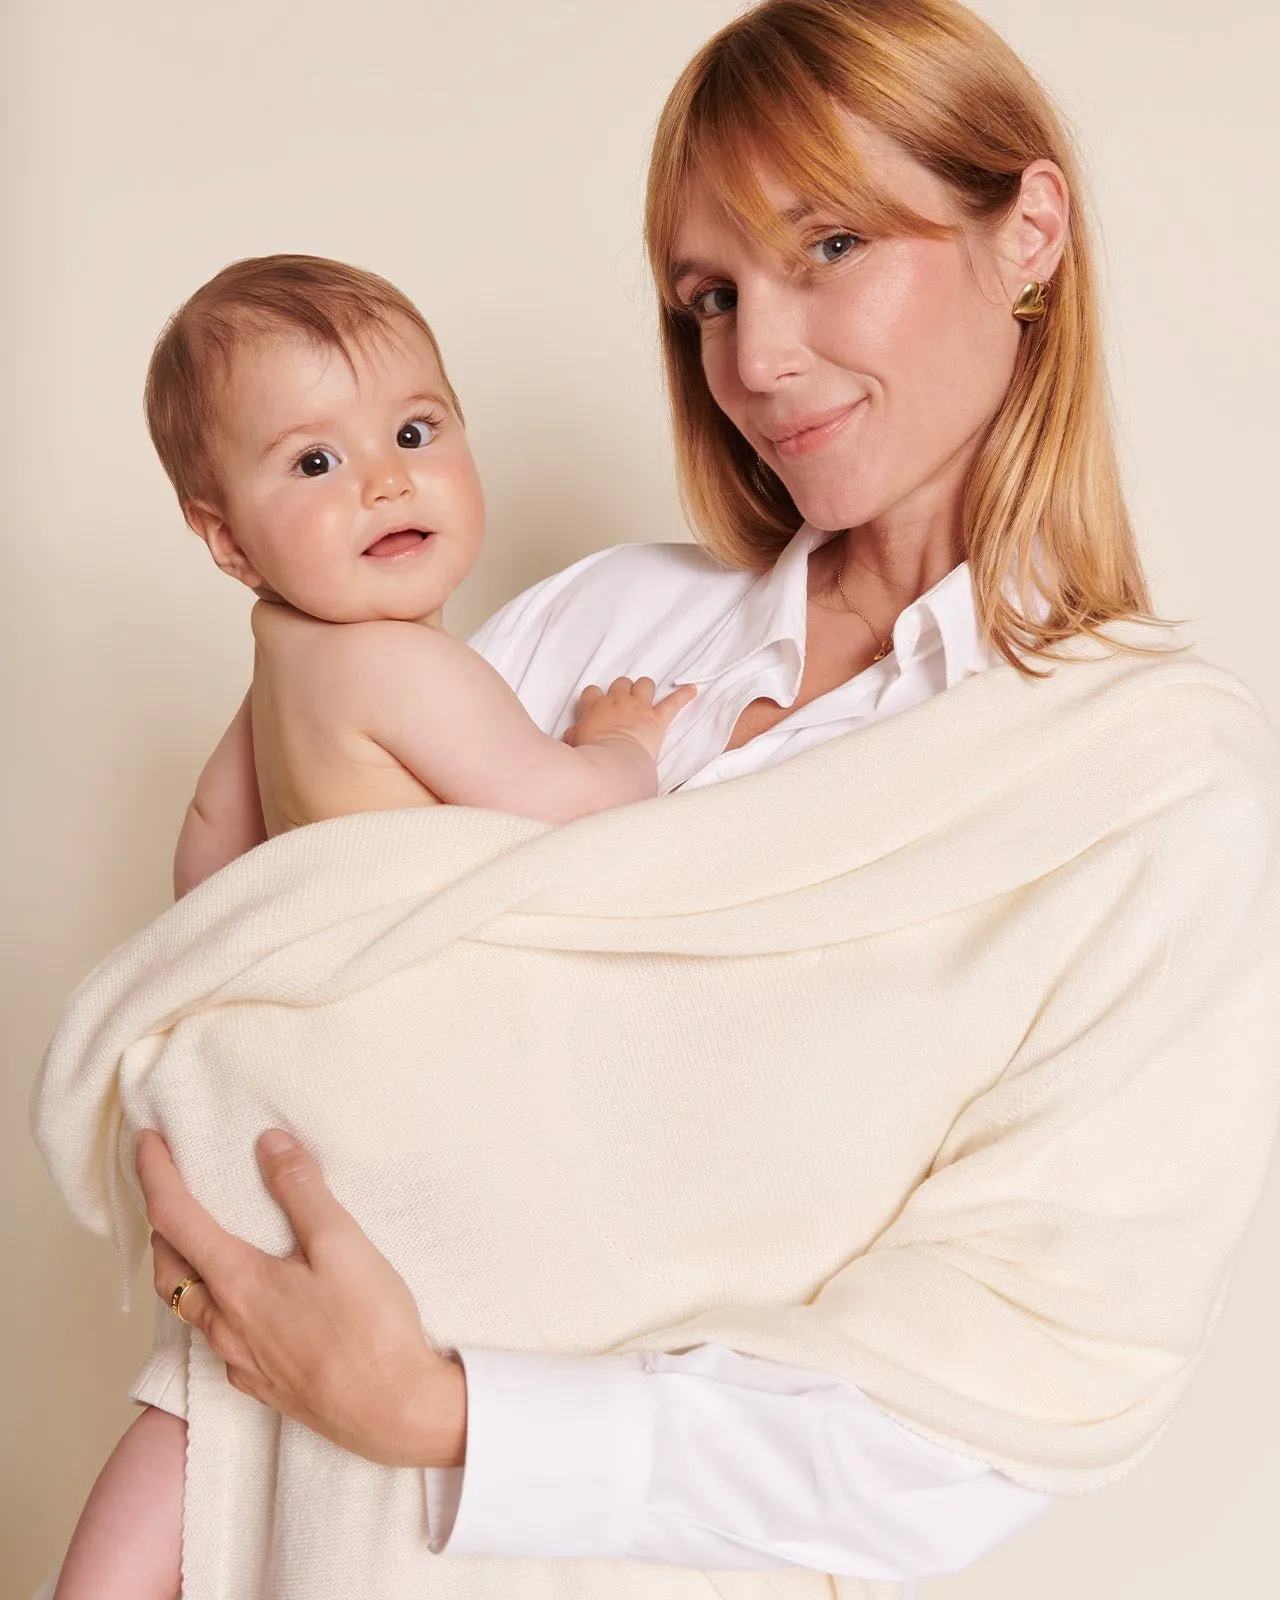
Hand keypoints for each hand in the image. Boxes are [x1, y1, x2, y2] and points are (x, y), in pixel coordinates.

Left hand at [136, 1128, 466, 1468]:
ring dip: (182, 1267)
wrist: (395, 1412)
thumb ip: (301, 1189)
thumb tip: (268, 1144)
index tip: (145, 1140)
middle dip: (160, 1225)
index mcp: (238, 1282)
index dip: (154, 1174)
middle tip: (168, 1190)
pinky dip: (214, 1305)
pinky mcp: (262, 1384)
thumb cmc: (371, 1328)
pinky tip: (243, 1301)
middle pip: (167, 1268)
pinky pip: (218, 1339)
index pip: (174, 1217)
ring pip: (189, 1308)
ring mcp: (240, 1360)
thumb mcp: (342, 1242)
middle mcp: (225, 1324)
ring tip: (200, 1240)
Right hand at [563, 677, 695, 760]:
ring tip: (646, 694)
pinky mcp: (656, 718)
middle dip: (622, 690)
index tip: (597, 705)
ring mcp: (638, 707)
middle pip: (621, 683)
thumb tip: (571, 734)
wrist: (612, 761)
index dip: (595, 697)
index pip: (592, 692)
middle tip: (623, 701)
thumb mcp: (575, 744)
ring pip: (644, 684)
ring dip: (645, 688)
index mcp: (596, 707)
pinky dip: (683, 696)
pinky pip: (674, 702)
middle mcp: (617, 702)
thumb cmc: (592, 755)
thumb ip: (574, 735)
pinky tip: (692, 690)